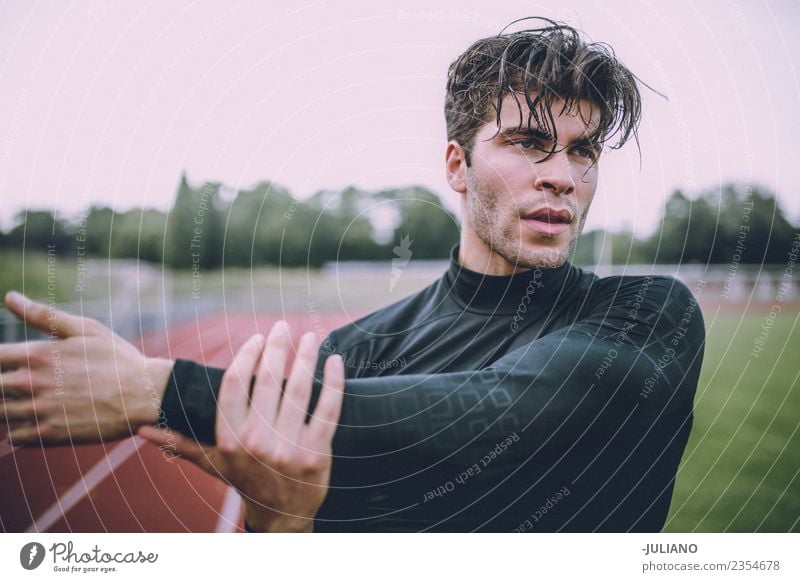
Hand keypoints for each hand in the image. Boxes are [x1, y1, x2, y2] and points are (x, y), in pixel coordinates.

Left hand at [0, 291, 172, 443]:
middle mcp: (32, 383)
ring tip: (32, 402)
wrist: (145, 395)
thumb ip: (43, 315)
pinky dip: (19, 430)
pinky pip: (16, 437)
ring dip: (8, 407)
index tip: (9, 363)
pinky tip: (38, 420)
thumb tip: (9, 296)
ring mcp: (39, 410)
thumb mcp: (86, 329)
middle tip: (23, 384)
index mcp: (37, 354)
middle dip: (2, 385)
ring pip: (0, 414)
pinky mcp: (50, 434)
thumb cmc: (117, 359)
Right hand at [138, 321, 344, 531]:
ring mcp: (288, 448)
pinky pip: (329, 410)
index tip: (257, 338)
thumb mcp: (212, 462)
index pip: (234, 383)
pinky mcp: (317, 453)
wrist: (281, 518)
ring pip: (299, 389)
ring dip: (306, 357)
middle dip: (277, 347)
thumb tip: (141, 428)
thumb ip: (181, 442)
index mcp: (229, 438)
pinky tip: (335, 362)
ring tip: (309, 337)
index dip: (246, 355)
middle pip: (268, 380)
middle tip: (284, 326)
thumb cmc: (246, 480)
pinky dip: (334, 382)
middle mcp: (257, 442)